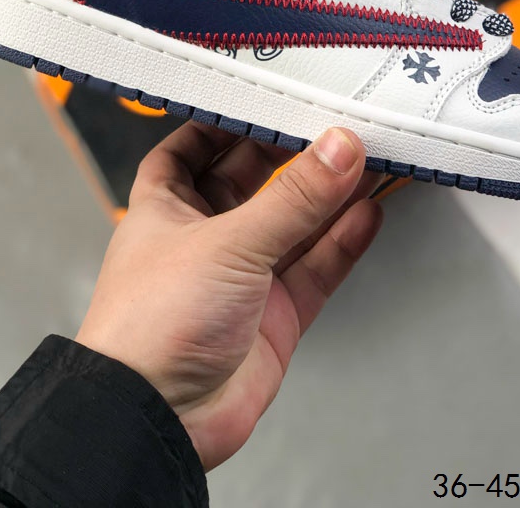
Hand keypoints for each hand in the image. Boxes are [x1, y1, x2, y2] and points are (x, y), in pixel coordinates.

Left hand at [75, 122, 382, 469]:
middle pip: (255, 181)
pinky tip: (367, 213)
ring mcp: (243, 278)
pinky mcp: (275, 316)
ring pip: (295, 224)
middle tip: (338, 126)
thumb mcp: (227, 242)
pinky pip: (316, 267)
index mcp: (168, 209)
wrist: (159, 421)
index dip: (227, 122)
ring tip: (369, 159)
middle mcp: (205, 238)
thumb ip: (291, 198)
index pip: (194, 149)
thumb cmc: (150, 329)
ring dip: (331, 195)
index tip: (267, 97)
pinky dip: (343, 241)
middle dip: (295, 155)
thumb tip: (336, 150)